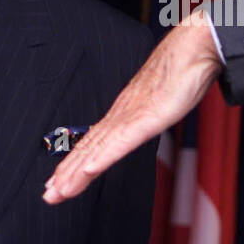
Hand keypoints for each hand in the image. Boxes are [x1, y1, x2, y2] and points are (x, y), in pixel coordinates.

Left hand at [43, 9, 222, 203]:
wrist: (194, 48)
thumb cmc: (182, 70)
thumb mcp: (162, 100)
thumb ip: (151, 112)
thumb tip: (148, 118)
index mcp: (125, 112)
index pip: (94, 142)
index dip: (76, 163)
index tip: (61, 181)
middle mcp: (122, 114)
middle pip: (89, 148)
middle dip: (67, 174)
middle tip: (48, 195)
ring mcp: (131, 115)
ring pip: (98, 149)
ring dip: (76, 171)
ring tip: (59, 191)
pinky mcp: (146, 117)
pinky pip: (121, 141)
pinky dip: (103, 157)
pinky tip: (88, 170)